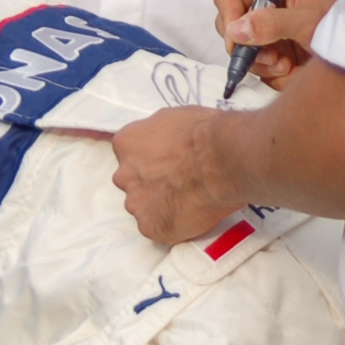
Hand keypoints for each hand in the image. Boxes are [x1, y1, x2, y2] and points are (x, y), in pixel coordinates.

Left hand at [112, 107, 243, 242]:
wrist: (221, 161)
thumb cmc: (203, 133)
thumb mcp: (173, 118)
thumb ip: (159, 135)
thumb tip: (165, 143)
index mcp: (125, 143)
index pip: (130, 154)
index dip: (151, 158)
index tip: (169, 161)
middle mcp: (123, 174)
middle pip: (132, 181)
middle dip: (151, 182)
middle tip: (178, 180)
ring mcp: (135, 203)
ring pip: (143, 206)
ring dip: (160, 204)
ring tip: (188, 199)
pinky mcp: (150, 227)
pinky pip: (158, 227)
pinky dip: (172, 224)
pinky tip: (191, 213)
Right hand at [213, 0, 337, 89]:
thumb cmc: (342, 29)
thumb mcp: (309, 22)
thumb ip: (273, 23)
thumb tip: (234, 30)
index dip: (228, 13)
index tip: (236, 34)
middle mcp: (266, 11)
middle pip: (228, 25)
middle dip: (244, 44)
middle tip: (268, 54)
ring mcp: (267, 37)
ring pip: (240, 52)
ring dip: (259, 62)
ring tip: (286, 63)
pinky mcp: (272, 61)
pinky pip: (254, 70)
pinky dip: (268, 74)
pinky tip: (289, 71)